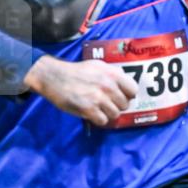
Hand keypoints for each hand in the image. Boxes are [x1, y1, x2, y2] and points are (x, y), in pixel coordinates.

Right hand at [23, 55, 138, 126]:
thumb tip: (125, 86)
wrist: (55, 77)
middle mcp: (108, 86)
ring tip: (98, 109)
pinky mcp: (89, 110)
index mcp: (112, 74)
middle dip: (116, 105)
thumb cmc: (76, 71)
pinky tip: (92, 114)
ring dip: (107, 114)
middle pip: (125, 104)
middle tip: (106, 103)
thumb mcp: (98, 66)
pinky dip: (98, 120)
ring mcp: (99, 99)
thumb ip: (113, 75)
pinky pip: (103, 121)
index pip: (133, 90)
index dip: (127, 95)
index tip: (120, 96)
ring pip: (115, 114)